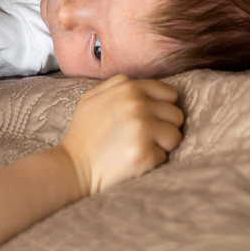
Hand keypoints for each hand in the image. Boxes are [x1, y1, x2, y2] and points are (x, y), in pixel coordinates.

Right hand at [58, 75, 183, 195]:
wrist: (72, 167)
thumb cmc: (84, 132)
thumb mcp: (92, 96)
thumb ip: (118, 83)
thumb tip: (142, 84)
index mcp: (129, 88)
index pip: (170, 94)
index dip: (162, 108)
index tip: (150, 119)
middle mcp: (138, 105)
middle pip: (176, 115)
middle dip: (164, 127)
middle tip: (144, 137)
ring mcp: (142, 129)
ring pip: (175, 136)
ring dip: (162, 145)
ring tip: (140, 147)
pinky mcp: (144, 154)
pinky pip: (165, 156)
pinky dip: (152, 161)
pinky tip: (134, 160)